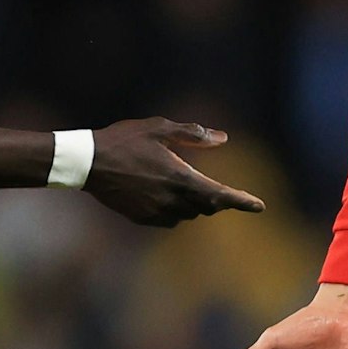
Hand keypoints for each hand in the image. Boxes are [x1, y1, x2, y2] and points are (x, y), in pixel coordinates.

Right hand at [84, 118, 264, 226]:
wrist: (88, 163)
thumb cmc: (124, 140)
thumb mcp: (159, 128)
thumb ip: (193, 134)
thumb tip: (223, 138)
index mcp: (180, 178)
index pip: (220, 195)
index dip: (242, 201)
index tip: (259, 206)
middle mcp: (172, 200)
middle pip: (207, 207)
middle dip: (216, 199)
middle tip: (223, 191)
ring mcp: (156, 212)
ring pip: (187, 215)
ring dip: (194, 204)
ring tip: (186, 186)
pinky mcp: (142, 219)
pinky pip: (168, 220)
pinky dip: (174, 210)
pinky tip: (165, 195)